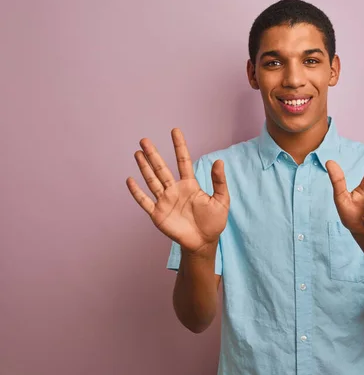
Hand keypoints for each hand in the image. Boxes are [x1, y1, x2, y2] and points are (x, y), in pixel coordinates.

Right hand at [126, 129, 229, 255]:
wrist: (203, 243)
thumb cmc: (213, 222)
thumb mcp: (221, 200)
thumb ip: (219, 181)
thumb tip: (219, 161)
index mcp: (190, 185)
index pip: (183, 161)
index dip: (179, 146)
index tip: (175, 131)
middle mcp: (175, 190)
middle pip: (162, 168)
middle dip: (153, 154)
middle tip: (145, 140)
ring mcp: (165, 201)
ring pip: (152, 180)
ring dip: (144, 167)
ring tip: (138, 153)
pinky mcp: (158, 214)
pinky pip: (145, 201)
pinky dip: (137, 192)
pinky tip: (130, 180)